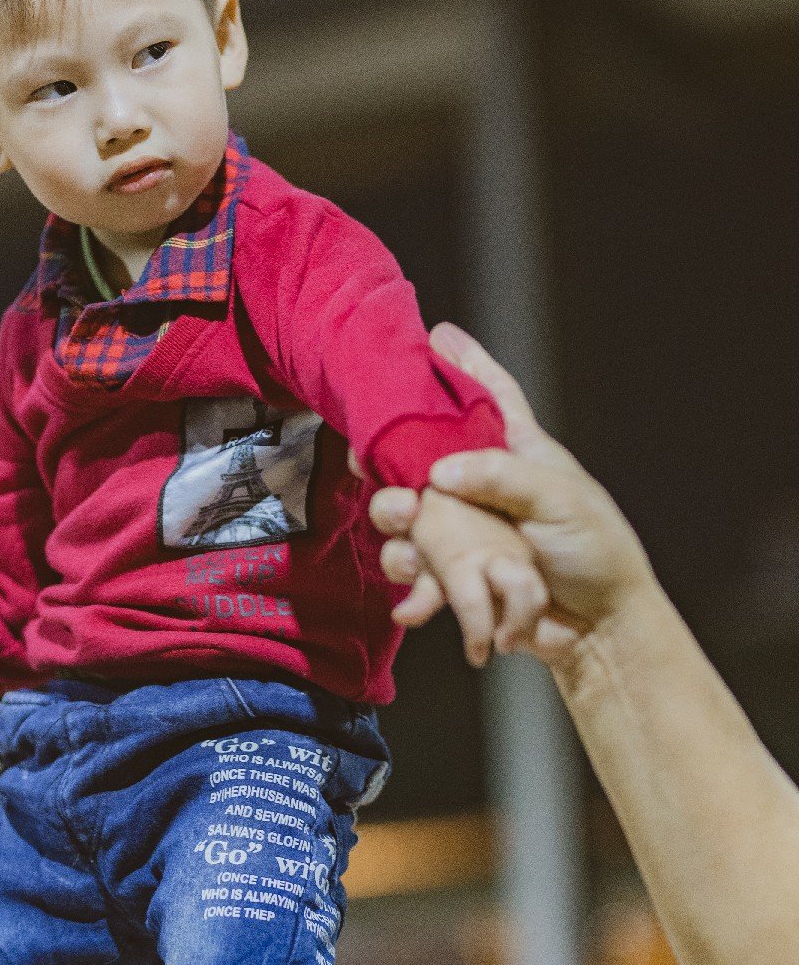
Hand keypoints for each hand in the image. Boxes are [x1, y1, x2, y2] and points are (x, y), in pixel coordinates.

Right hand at [363, 323, 653, 666]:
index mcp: (518, 454)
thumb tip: (440, 471)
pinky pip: (418, 575)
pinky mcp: (458, 578)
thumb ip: (502, 478)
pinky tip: (419, 605)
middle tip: (365, 462)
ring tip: (407, 540)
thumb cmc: (597, 553)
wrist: (600, 630)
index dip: (465, 363)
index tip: (437, 334)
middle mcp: (484, 489)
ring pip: (407, 521)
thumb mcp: (561, 502)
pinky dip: (413, 590)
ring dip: (397, 533)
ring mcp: (467, 534)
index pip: (490, 396)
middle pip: (421, 459)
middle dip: (388, 462)